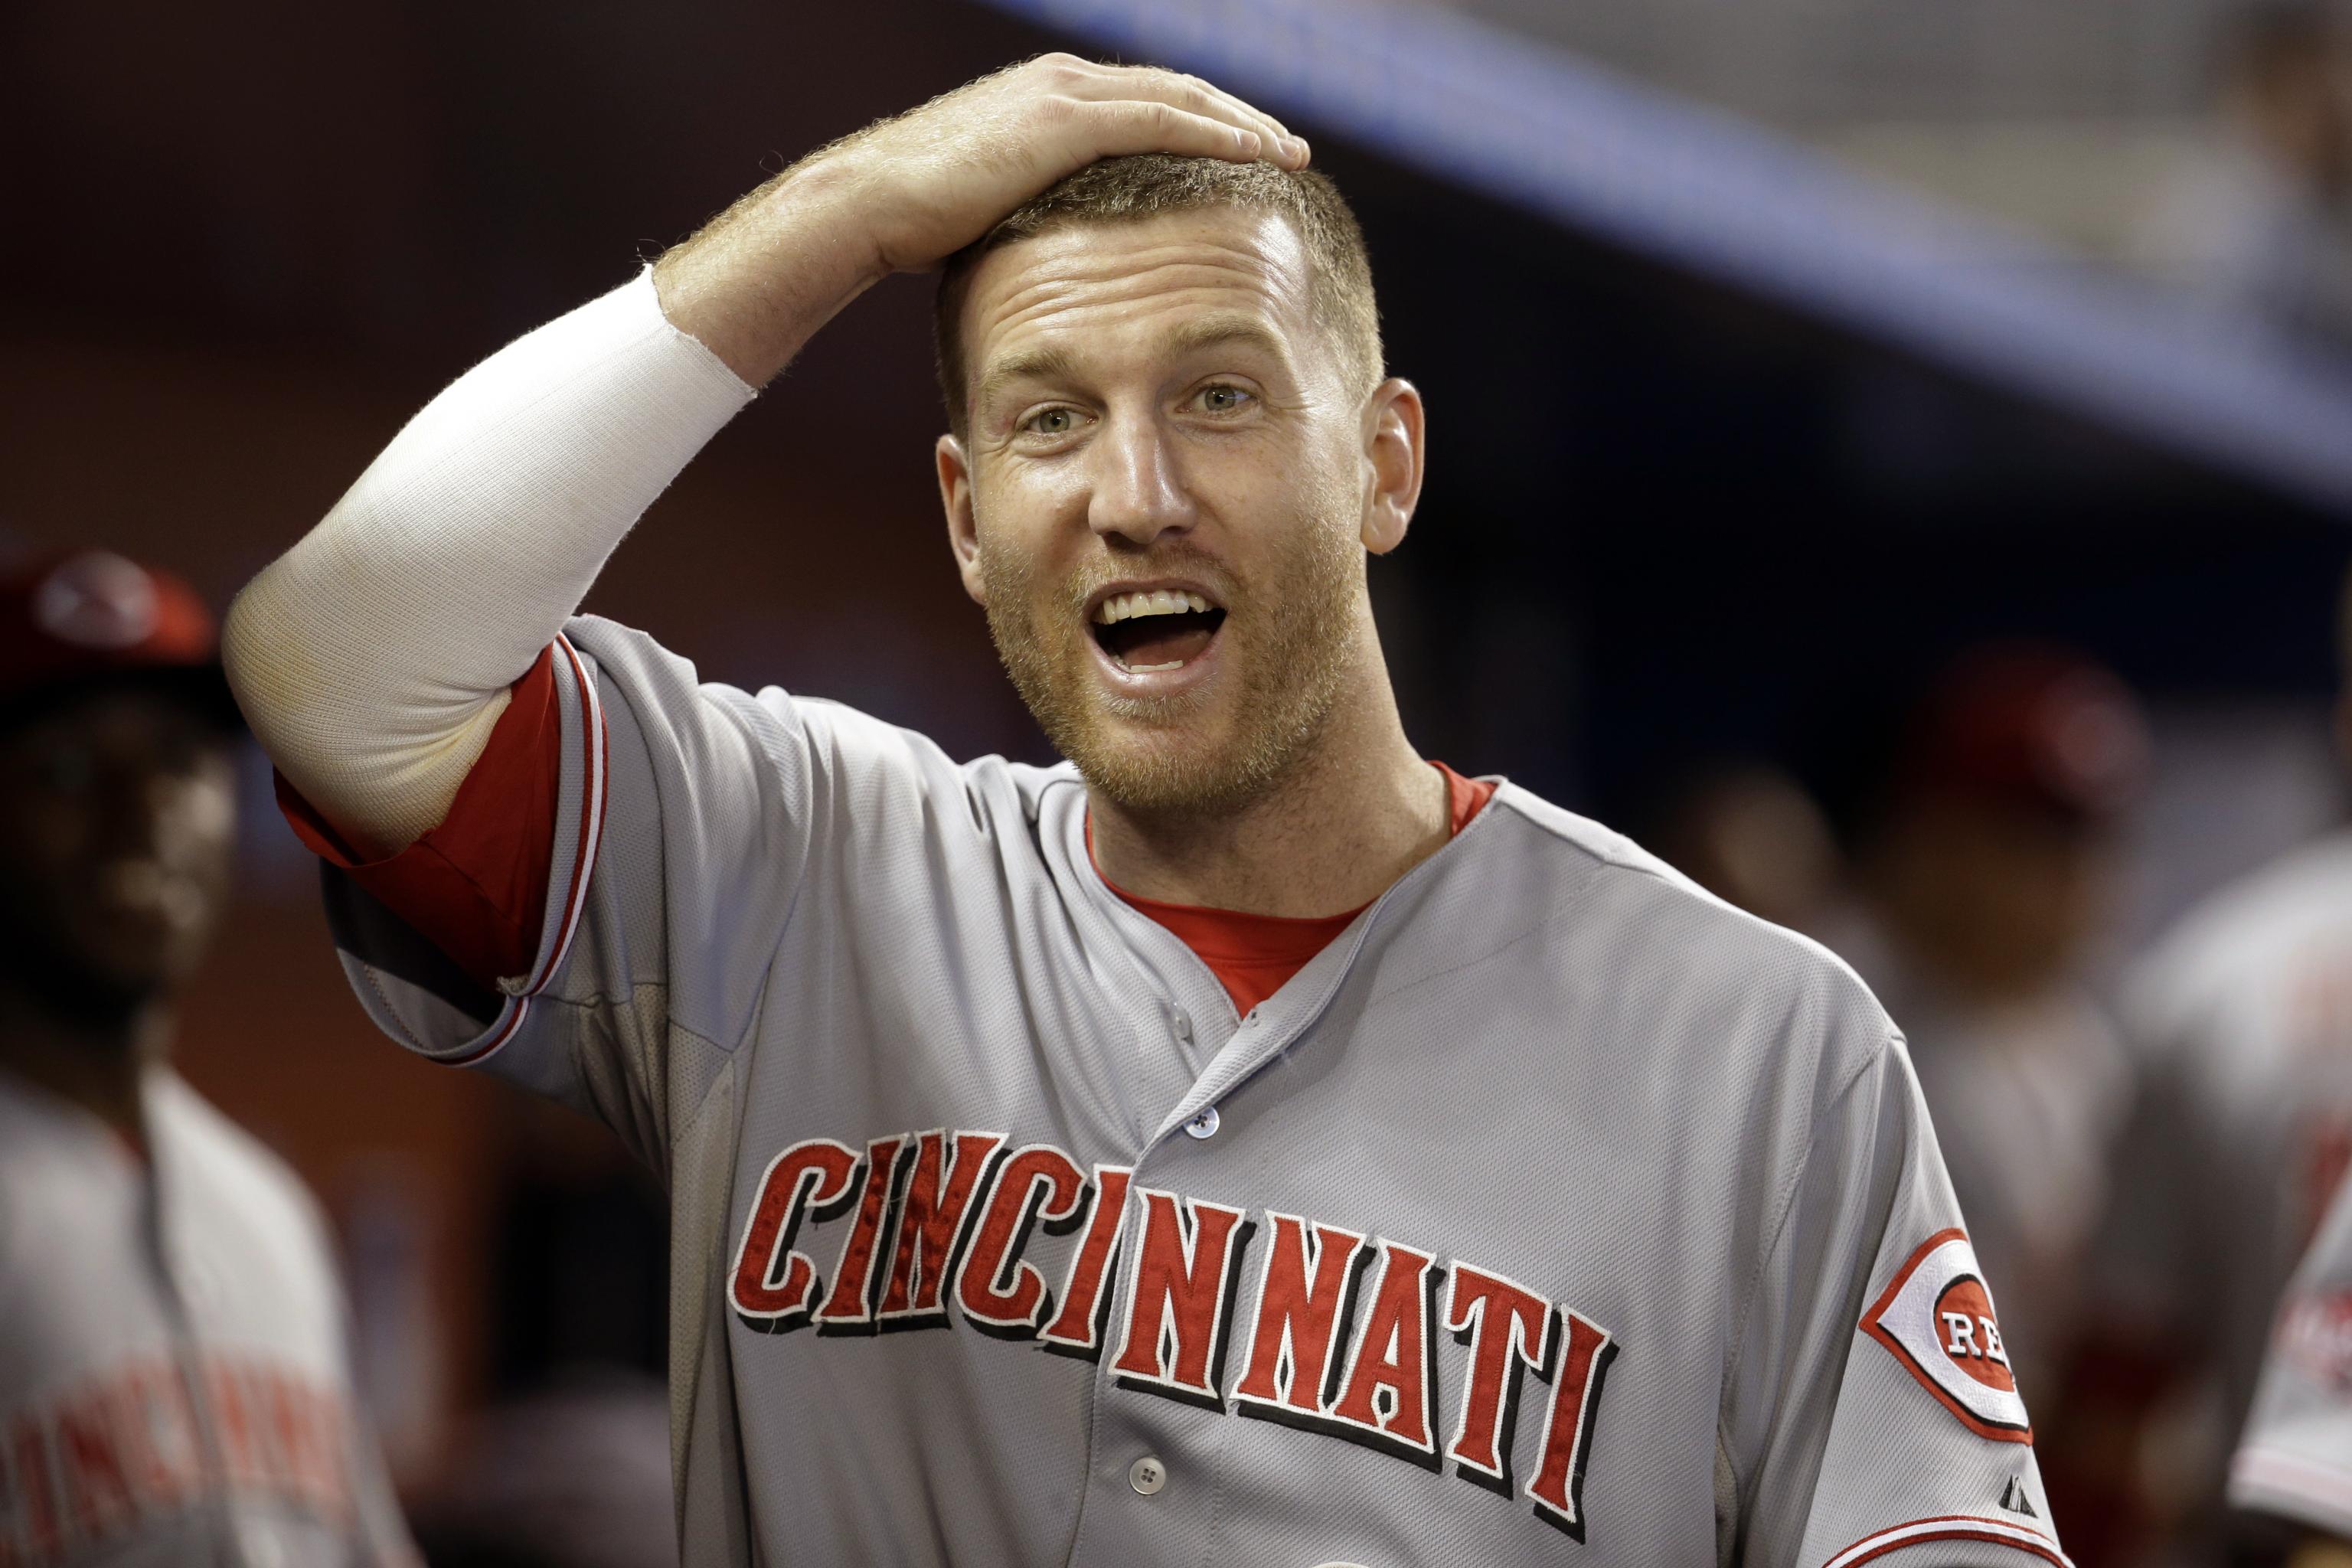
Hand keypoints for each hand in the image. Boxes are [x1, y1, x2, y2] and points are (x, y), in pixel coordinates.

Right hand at [831, 54, 1309, 275]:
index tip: (1248, 156)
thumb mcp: (996, 208)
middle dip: (1238, 117)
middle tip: (1289, 148)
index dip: (1204, 125)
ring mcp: (1064, 94)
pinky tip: (1255, 154)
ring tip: (1290, 152)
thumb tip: (1065, 252)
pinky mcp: (1063, 119)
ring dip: (1242, 123)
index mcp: (1050, 98)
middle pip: (1178, 90)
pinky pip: (1161, 120)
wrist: (869, 203)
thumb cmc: (916, 222)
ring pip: (1181, 97)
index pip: (1149, 102)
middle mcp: (1064, 81)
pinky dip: (1213, 134)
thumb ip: (1041, 209)